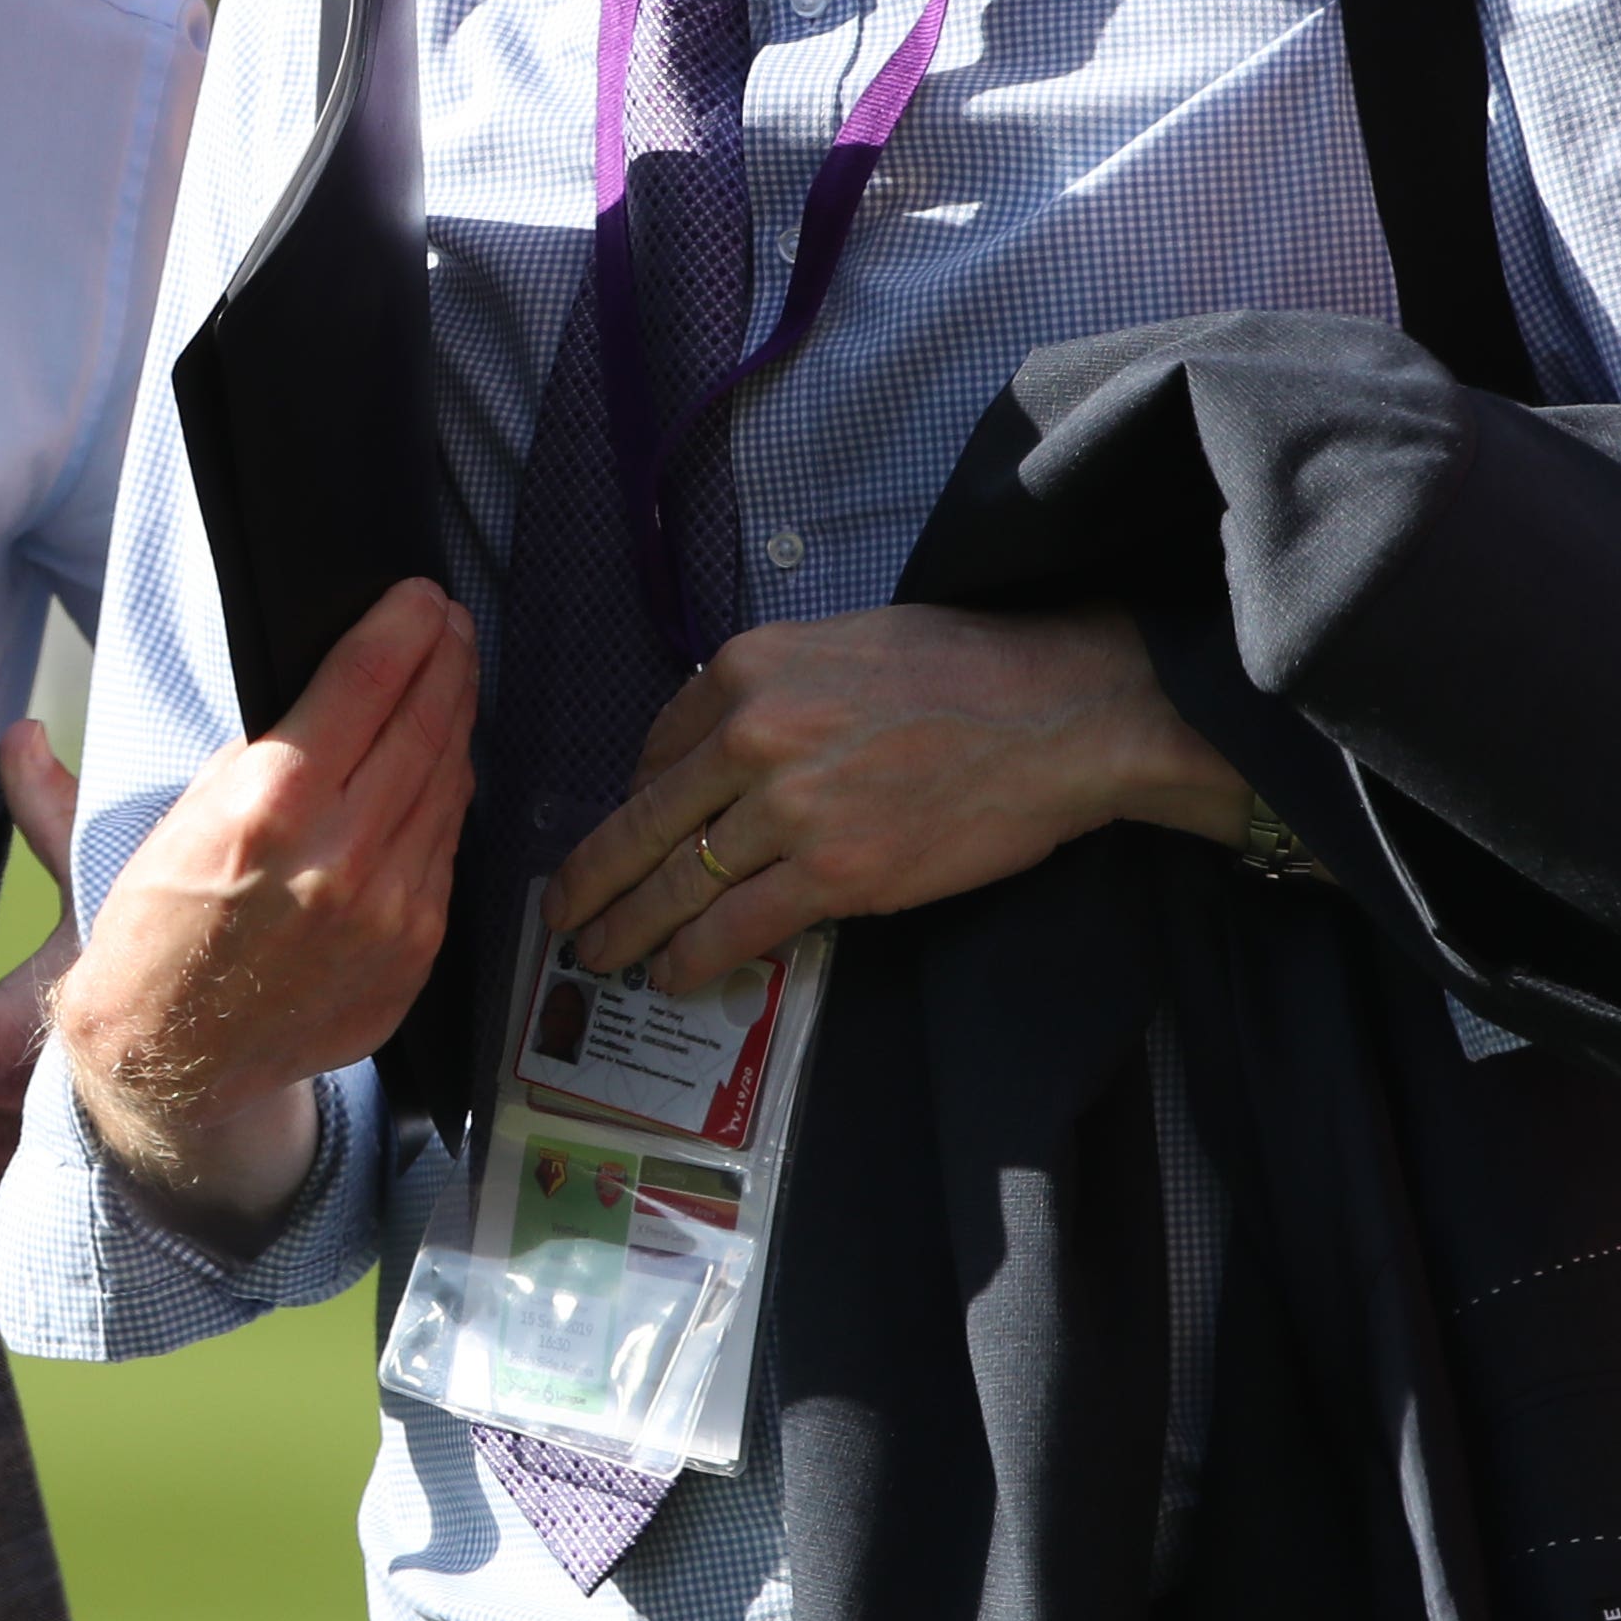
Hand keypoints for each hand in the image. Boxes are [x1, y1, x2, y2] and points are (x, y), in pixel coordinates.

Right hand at [51, 579, 476, 1242]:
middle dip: (444, 659)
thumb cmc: (148, 944)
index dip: (403, 626)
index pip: (367, 681)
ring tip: (450, 679)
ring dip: (455, 719)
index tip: (417, 597)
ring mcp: (391, 909)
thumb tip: (24, 737)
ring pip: (449, 783)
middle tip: (446, 622)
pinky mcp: (415, 949)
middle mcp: (342, 855)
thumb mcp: (130, 838)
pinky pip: (447, 850)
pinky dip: (447, 797)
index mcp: (268, 807)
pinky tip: (439, 766)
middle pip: (425, 722)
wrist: (173, 1066)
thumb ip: (90, 779)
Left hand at [545, 604, 1245, 992]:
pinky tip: (670, 977)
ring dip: (628, 929)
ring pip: (677, 884)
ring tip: (597, 957)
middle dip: (590, 879)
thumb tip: (714, 754)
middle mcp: (751, 736)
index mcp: (746, 669)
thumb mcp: (839, 643)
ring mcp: (789, 810)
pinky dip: (692, 959)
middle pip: (643, 823)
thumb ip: (769, 692)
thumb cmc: (964, 669)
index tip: (623, 838)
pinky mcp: (835, 875)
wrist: (1060, 710)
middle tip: (560, 912)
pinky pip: (735, 928)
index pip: (656, 749)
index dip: (633, 803)